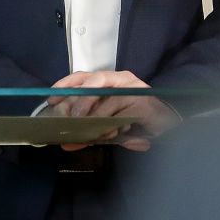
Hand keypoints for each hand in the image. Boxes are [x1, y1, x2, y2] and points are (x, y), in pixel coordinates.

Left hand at [50, 72, 176, 151]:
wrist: (166, 125)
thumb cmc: (134, 120)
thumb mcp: (106, 126)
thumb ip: (87, 132)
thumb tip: (66, 143)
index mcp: (109, 80)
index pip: (83, 76)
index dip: (67, 85)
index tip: (52, 99)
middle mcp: (121, 80)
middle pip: (95, 82)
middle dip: (81, 100)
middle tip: (72, 118)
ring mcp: (134, 89)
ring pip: (108, 99)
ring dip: (98, 119)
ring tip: (93, 133)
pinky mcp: (144, 103)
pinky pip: (123, 114)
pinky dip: (113, 127)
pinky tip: (111, 135)